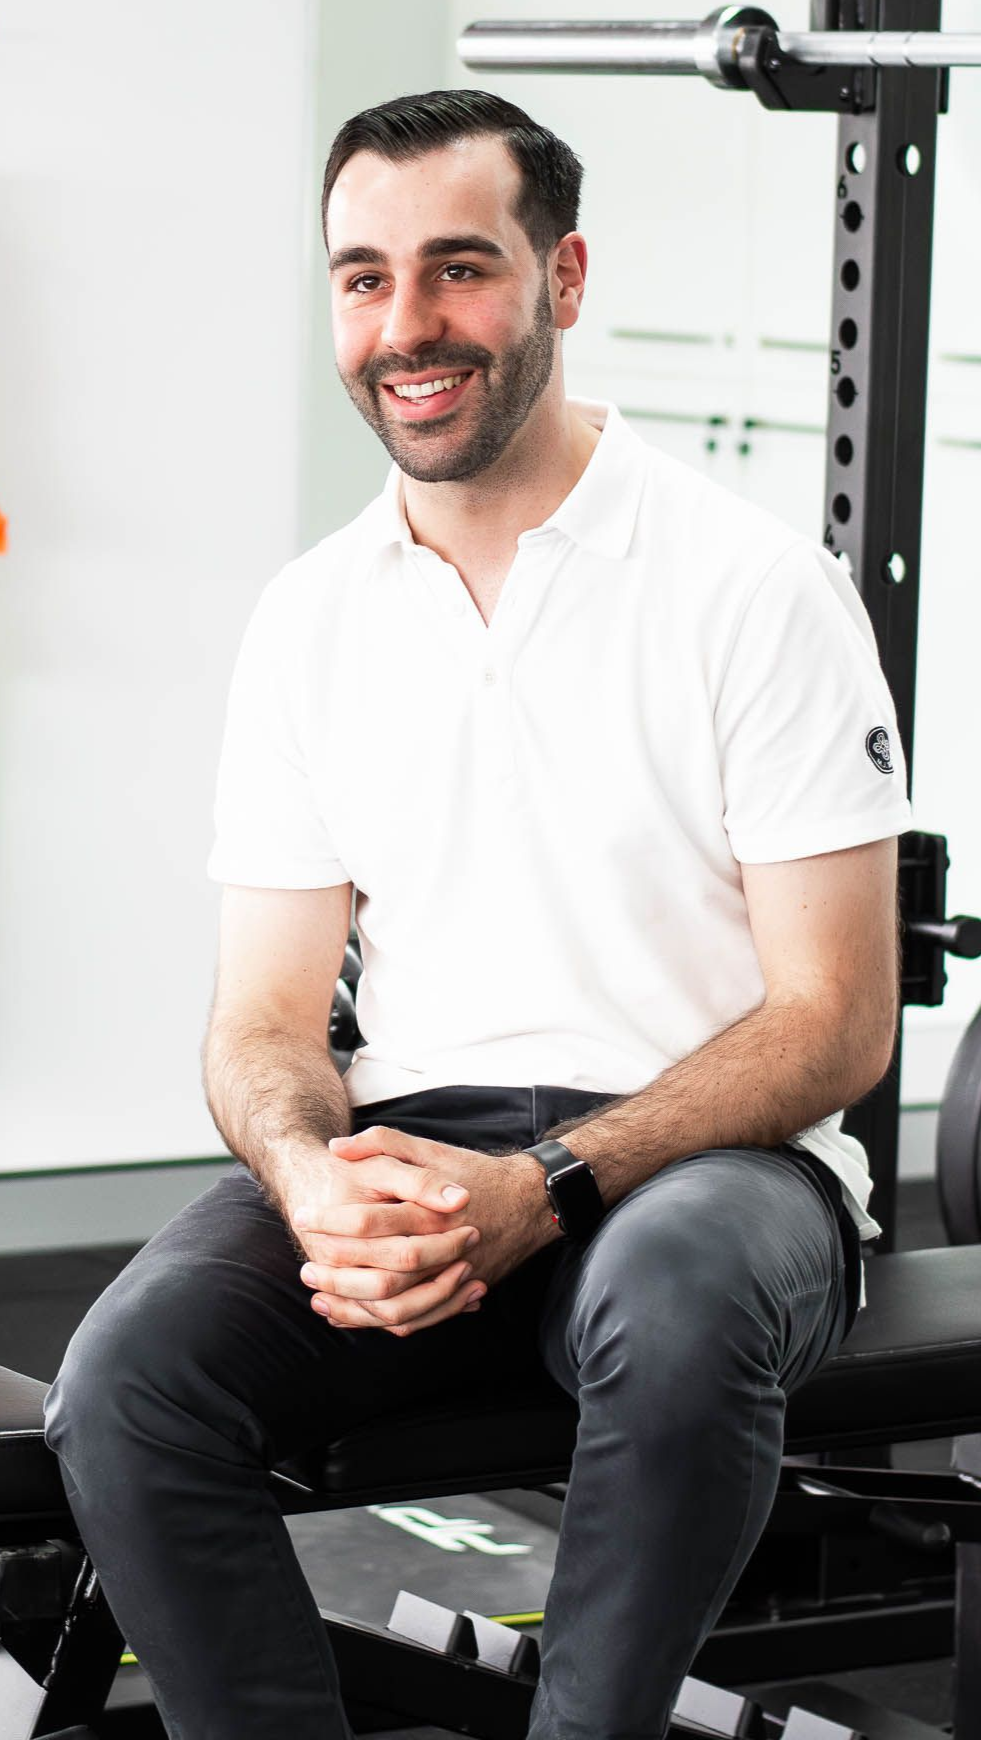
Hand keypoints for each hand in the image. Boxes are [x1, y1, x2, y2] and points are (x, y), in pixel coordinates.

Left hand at [294, 1125, 552, 1335]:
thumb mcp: (430, 1148)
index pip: (371, 1221)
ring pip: (398, 1306)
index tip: (303, 1217)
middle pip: (382, 1272)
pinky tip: (354, 1316)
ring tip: (319, 1299)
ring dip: (354, 1307)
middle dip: (338, 1273)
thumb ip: (384, 1143)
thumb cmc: (474, 1173)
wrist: (529, 1201)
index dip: (332, 1221)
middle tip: (305, 1267)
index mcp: (430, 1210)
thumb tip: (337, 1147)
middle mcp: (443, 1248)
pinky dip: (383, 1321)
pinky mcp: (458, 1293)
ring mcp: (453, 1276)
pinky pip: (418, 1319)